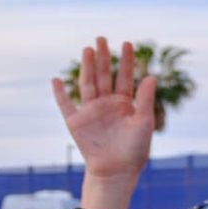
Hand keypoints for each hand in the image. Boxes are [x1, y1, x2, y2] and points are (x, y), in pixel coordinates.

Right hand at [53, 37, 156, 208]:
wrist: (116, 170)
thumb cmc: (134, 150)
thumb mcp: (144, 123)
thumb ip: (144, 99)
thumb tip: (151, 76)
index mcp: (124, 103)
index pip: (125, 76)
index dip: (127, 60)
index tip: (128, 43)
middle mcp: (106, 104)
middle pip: (103, 75)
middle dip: (103, 57)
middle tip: (101, 38)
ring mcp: (90, 111)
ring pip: (87, 84)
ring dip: (86, 67)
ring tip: (87, 49)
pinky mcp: (75, 122)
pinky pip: (65, 105)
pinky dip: (60, 93)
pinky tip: (56, 80)